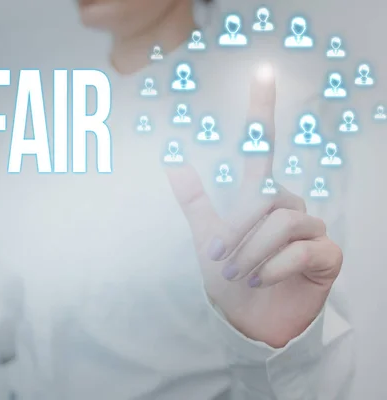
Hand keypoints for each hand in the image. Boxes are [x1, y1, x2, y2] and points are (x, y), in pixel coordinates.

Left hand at [166, 64, 342, 347]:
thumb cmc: (229, 279)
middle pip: (267, 196)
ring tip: (239, 273)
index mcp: (258, 197)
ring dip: (254, 250)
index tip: (262, 72)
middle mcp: (288, 207)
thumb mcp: (206, 238)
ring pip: (283, 222)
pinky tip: (264, 279)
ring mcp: (312, 229)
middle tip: (219, 260)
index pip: (263, 146)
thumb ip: (195, 199)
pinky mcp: (328, 255)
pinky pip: (304, 247)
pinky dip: (277, 265)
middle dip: (239, 230)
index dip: (262, 109)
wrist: (248, 322)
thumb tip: (170, 159)